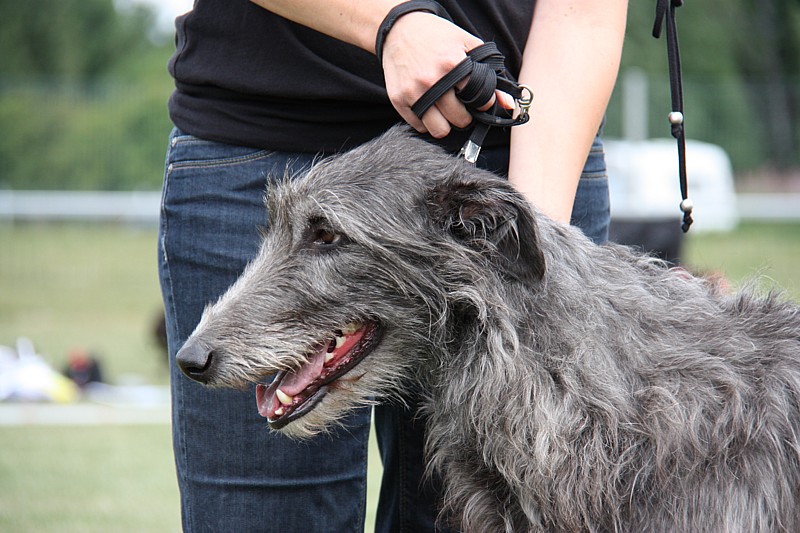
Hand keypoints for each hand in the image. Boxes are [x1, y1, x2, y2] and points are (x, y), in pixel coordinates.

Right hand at [380, 12, 511, 137]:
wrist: (399, 30)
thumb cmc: (437, 37)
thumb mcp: (467, 45)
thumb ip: (490, 73)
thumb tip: (508, 105)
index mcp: (452, 65)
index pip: (479, 100)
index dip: (484, 103)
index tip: (480, 99)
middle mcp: (432, 81)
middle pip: (460, 120)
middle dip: (465, 115)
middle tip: (461, 105)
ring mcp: (414, 92)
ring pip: (439, 130)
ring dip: (446, 124)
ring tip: (445, 110)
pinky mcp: (399, 100)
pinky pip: (420, 127)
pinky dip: (427, 121)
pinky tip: (429, 107)